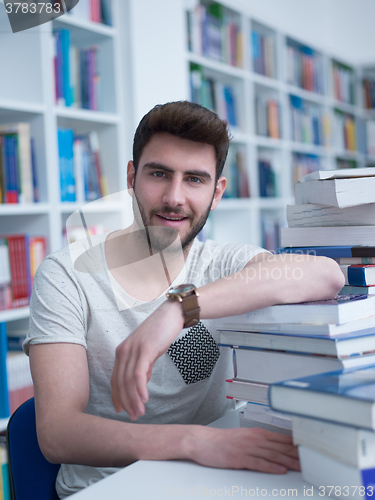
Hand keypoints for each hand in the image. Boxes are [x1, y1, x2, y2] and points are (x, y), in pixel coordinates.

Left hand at [111, 300, 183, 419]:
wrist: (172, 314)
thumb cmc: (161, 332)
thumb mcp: (149, 351)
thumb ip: (143, 366)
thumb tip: (141, 383)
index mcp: (122, 351)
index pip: (115, 379)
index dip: (116, 396)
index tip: (120, 410)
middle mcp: (124, 350)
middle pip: (119, 382)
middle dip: (125, 402)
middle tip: (133, 416)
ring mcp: (133, 349)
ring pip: (128, 380)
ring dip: (133, 399)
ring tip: (140, 412)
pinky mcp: (145, 349)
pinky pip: (139, 373)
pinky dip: (140, 389)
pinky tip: (145, 399)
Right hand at [189, 427, 299, 473]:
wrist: (202, 441)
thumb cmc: (222, 440)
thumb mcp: (243, 437)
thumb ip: (259, 442)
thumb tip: (275, 449)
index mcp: (257, 433)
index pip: (281, 439)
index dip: (296, 445)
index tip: (308, 450)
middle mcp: (254, 439)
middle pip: (280, 447)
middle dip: (296, 455)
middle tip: (310, 460)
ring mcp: (247, 448)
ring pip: (273, 455)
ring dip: (289, 462)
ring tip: (301, 467)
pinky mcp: (239, 458)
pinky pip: (259, 463)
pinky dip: (271, 467)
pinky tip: (280, 471)